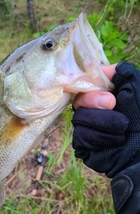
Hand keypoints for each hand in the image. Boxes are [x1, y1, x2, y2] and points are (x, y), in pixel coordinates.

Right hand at [71, 62, 139, 177]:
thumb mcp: (137, 90)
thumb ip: (123, 74)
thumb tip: (105, 69)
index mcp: (104, 96)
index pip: (86, 84)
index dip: (91, 84)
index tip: (104, 86)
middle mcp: (93, 110)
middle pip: (79, 99)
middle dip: (94, 100)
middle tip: (112, 104)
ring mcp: (86, 127)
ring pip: (80, 117)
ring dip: (104, 122)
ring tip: (121, 130)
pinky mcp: (83, 143)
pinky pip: (81, 135)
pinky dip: (100, 137)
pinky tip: (113, 142)